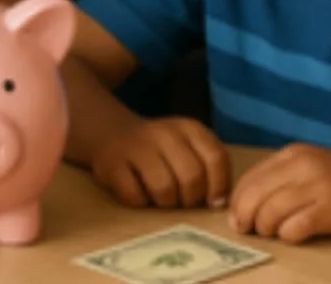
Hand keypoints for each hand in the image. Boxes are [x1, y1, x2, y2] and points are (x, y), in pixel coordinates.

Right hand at [89, 116, 231, 209]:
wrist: (111, 132)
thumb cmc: (160, 150)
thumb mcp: (189, 146)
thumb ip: (210, 168)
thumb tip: (219, 203)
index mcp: (188, 128)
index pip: (216, 158)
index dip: (218, 186)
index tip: (211, 200)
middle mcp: (164, 133)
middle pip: (192, 177)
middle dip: (190, 198)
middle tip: (181, 199)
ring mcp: (136, 146)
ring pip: (164, 189)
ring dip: (165, 203)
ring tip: (160, 196)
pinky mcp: (111, 163)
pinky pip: (135, 196)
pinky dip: (140, 202)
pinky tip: (138, 191)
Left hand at [228, 143, 330, 243]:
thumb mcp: (311, 165)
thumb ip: (282, 178)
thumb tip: (246, 201)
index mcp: (293, 154)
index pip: (251, 178)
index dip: (237, 201)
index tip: (235, 217)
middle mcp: (303, 166)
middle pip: (256, 195)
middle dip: (244, 217)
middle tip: (245, 230)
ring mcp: (319, 187)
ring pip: (271, 212)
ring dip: (265, 228)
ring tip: (272, 233)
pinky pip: (296, 227)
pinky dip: (288, 235)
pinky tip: (294, 235)